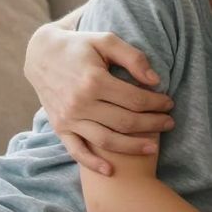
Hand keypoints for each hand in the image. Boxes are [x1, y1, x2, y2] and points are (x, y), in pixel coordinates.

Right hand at [25, 23, 173, 175]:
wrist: (41, 55)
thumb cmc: (79, 47)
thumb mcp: (106, 40)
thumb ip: (132, 58)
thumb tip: (155, 81)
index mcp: (94, 80)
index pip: (135, 99)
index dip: (157, 104)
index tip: (169, 104)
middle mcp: (80, 103)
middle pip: (126, 122)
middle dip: (153, 125)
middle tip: (169, 123)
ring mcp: (69, 118)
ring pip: (107, 140)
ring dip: (133, 147)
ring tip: (154, 147)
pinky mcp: (60, 127)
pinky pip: (77, 151)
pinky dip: (92, 164)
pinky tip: (110, 171)